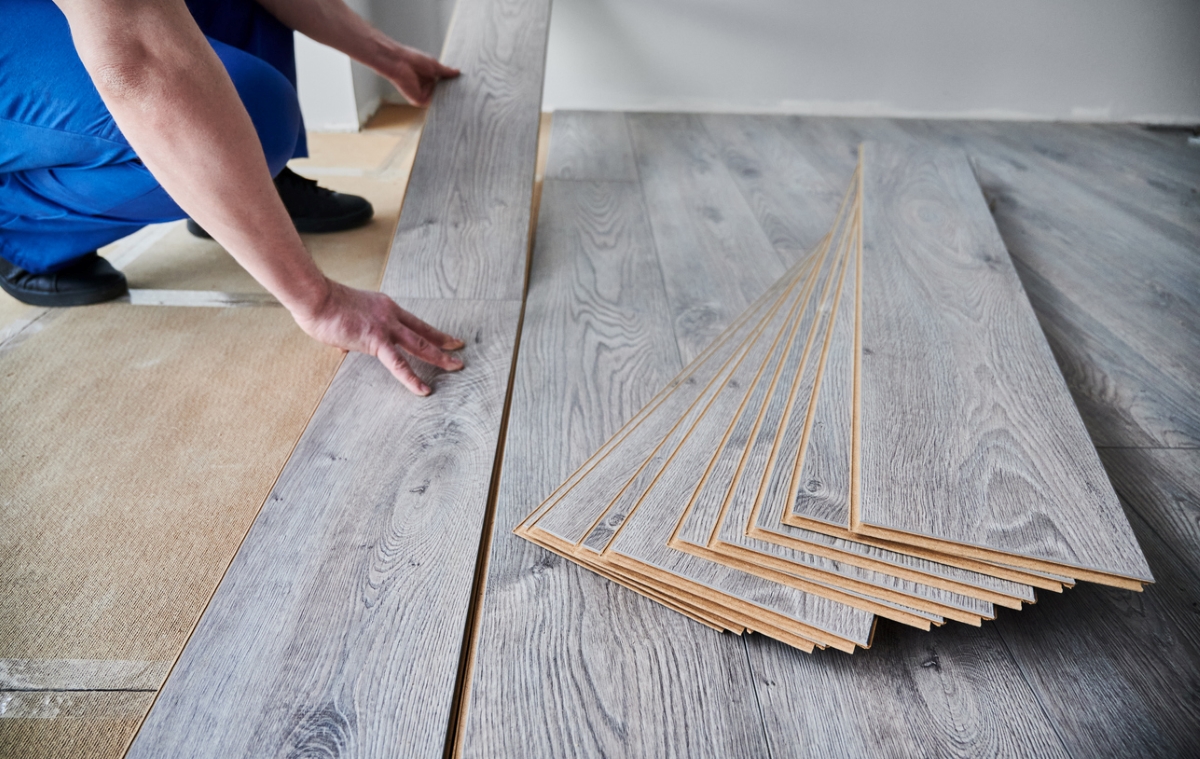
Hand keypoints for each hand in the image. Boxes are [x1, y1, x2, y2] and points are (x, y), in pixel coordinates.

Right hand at [294, 279, 464, 394]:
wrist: (316, 298)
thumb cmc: (323, 306)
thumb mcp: (344, 317)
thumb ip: (350, 333)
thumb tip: (345, 346)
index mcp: (385, 307)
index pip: (414, 322)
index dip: (431, 332)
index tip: (446, 338)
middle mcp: (390, 315)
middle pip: (423, 331)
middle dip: (444, 342)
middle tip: (459, 349)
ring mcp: (385, 327)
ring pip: (420, 344)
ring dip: (440, 356)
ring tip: (455, 366)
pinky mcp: (375, 340)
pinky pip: (398, 363)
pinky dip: (411, 377)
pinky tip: (422, 389)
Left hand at [378, 44, 459, 106]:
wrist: (400, 62)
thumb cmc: (412, 60)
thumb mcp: (435, 65)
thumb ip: (446, 71)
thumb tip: (458, 71)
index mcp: (429, 80)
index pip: (444, 87)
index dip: (452, 87)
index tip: (465, 89)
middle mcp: (426, 89)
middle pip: (443, 94)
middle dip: (452, 94)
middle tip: (467, 95)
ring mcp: (422, 96)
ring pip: (439, 100)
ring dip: (447, 98)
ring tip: (461, 97)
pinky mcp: (419, 101)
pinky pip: (433, 104)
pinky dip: (440, 102)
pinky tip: (449, 100)